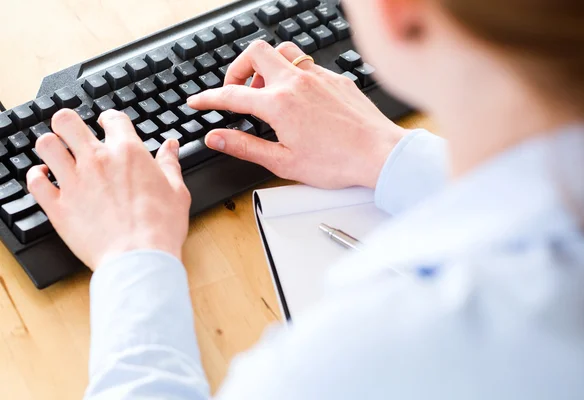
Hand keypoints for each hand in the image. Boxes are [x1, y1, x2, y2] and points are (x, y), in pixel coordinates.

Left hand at [26, 109, 190, 270]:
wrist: (139, 258)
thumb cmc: (160, 227)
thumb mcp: (176, 190)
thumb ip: (169, 164)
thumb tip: (170, 146)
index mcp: (128, 152)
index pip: (112, 118)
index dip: (109, 118)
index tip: (107, 123)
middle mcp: (97, 160)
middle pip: (67, 121)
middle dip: (68, 123)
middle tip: (73, 131)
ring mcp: (73, 182)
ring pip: (46, 145)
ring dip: (51, 145)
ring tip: (57, 152)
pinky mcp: (58, 206)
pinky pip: (35, 182)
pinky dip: (36, 176)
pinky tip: (44, 177)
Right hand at [187, 41, 405, 188]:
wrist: (378, 154)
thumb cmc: (337, 162)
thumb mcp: (283, 162)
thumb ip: (245, 146)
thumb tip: (216, 138)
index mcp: (279, 104)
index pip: (231, 95)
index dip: (208, 98)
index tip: (197, 101)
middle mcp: (296, 82)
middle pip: (255, 52)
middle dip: (238, 68)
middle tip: (236, 90)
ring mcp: (318, 76)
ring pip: (284, 52)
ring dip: (268, 65)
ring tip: (267, 91)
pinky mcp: (336, 78)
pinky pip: (308, 65)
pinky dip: (294, 75)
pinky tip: (299, 98)